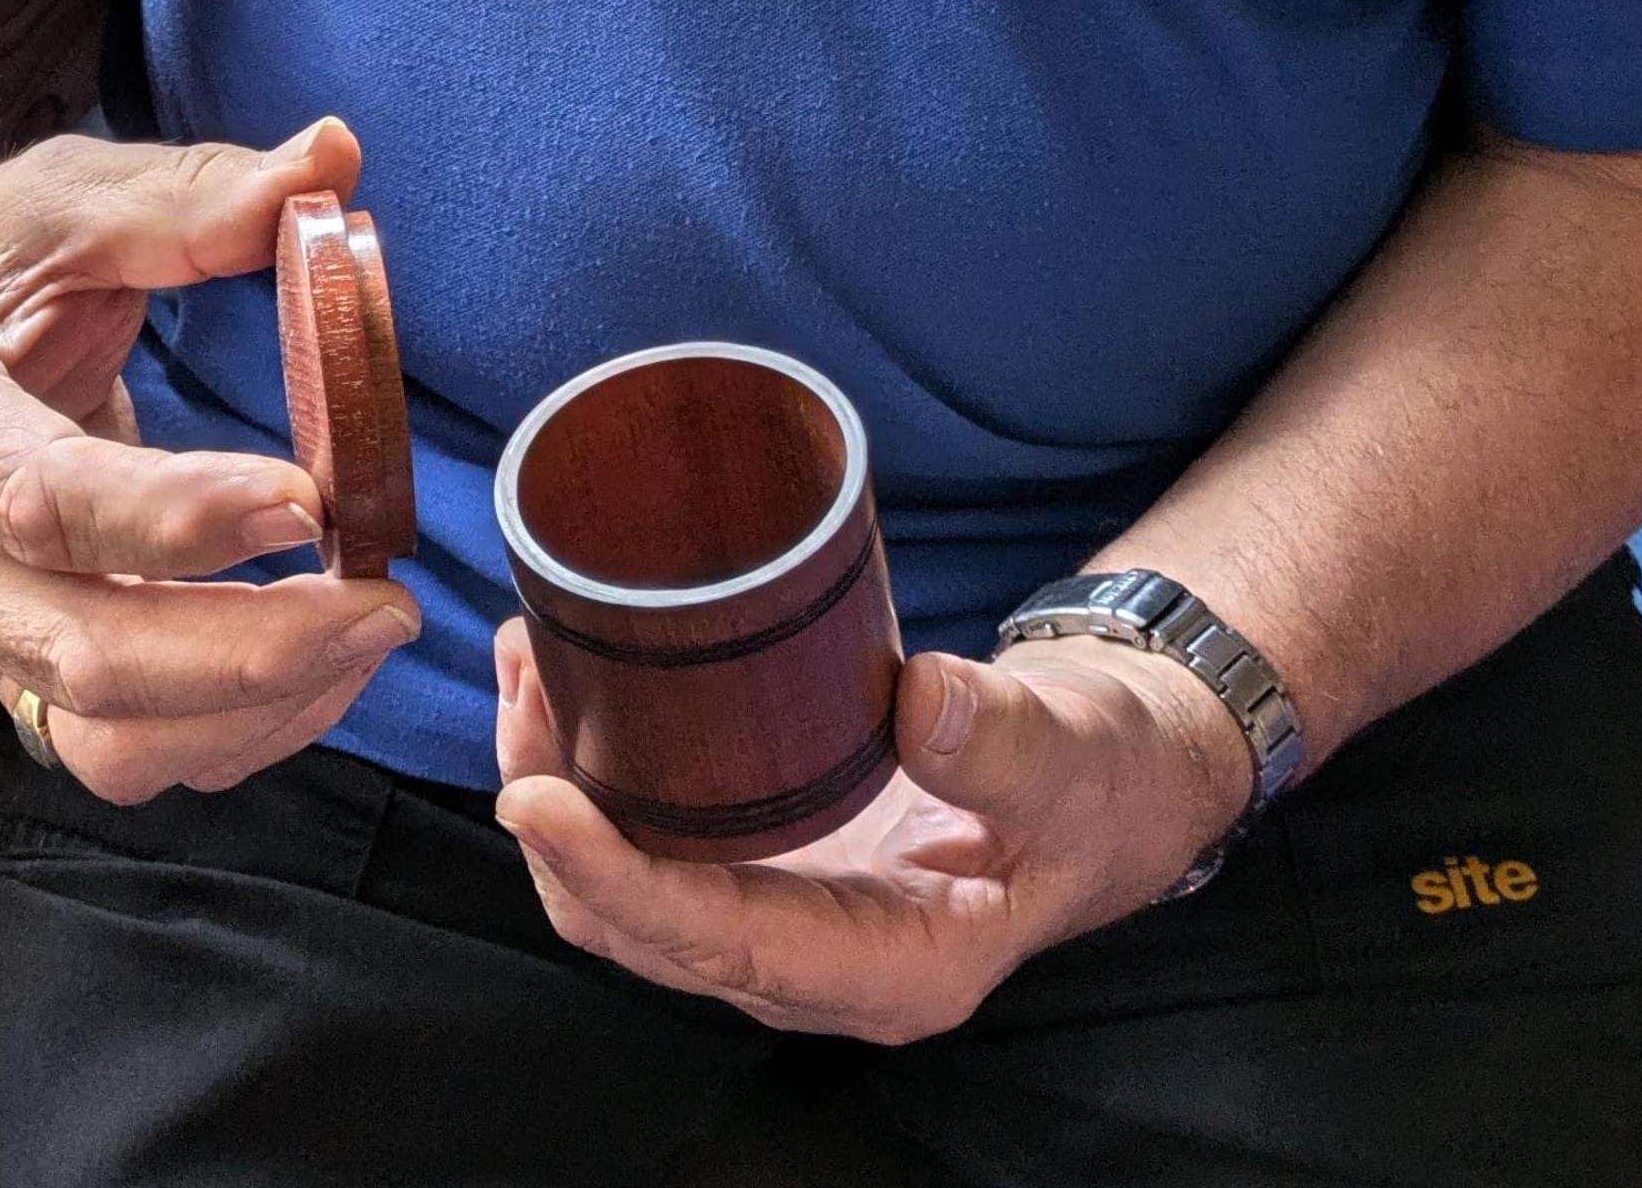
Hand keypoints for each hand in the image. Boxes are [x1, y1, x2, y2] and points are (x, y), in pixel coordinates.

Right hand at [0, 119, 420, 804]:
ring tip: (366, 632)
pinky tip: (323, 663)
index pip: (42, 502)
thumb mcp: (69, 200)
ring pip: (108, 738)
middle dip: (249, 651)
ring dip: (253, 711)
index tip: (308, 500)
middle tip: (383, 601)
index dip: (177, 519)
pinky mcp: (21, 673)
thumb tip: (331, 159)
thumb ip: (194, 196)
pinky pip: (131, 750)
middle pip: (84, 657)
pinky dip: (240, 728)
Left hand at [490, 619, 1255, 1043]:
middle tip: (522, 693)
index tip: (537, 801)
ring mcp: (787, 923)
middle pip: (645, 931)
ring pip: (631, 895)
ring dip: (563, 791)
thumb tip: (920, 705)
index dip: (618, 883)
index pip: (723, 947)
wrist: (1119, 774)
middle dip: (560, 827)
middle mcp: (820, 970)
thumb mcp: (1079, 757)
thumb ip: (1006, 743)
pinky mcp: (770, 869)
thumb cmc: (1108, 781)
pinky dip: (600, 776)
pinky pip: (655, 847)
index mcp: (897, 973)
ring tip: (526, 669)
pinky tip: (569, 687)